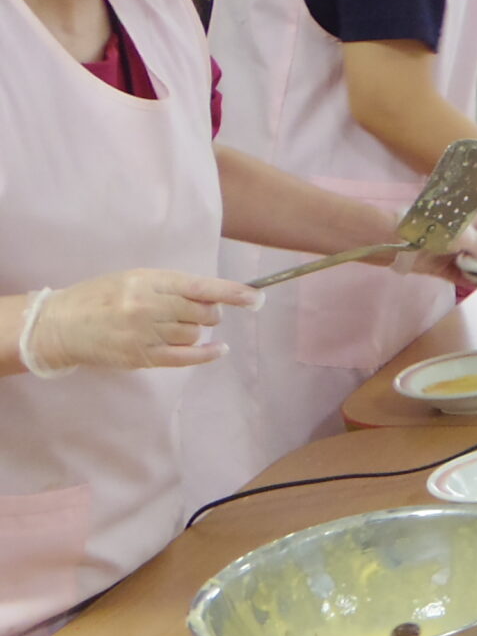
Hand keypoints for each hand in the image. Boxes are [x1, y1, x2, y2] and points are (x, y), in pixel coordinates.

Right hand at [17, 270, 260, 374]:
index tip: (257, 298)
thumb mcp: (134, 278)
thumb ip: (173, 285)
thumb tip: (216, 294)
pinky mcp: (141, 357)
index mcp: (146, 281)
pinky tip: (217, 349)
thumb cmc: (101, 296)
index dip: (233, 292)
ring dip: (195, 330)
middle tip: (197, 310)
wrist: (61, 324)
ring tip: (172, 324)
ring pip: (195, 333)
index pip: (200, 287)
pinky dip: (206, 354)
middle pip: (204, 312)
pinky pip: (186, 357)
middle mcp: (147, 307)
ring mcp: (144, 334)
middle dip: (210, 312)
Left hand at [394, 208, 476, 284]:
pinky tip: (475, 285)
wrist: (400, 241)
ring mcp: (445, 249)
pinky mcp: (435, 264)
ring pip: (466, 260)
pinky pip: (454, 272)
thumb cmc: (436, 231)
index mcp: (464, 218)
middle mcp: (456, 233)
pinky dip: (464, 279)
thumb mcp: (466, 236)